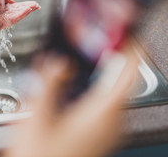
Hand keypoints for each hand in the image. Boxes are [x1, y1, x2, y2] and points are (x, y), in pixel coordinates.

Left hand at [0, 0, 39, 31]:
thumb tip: (14, 3)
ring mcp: (0, 21)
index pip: (14, 8)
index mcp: (0, 7)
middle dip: (27, 9)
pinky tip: (26, 10)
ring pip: (16, 17)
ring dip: (25, 12)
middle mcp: (0, 15)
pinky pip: (11, 20)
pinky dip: (20, 15)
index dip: (24, 6)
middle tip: (36, 6)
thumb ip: (7, 0)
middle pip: (17, 13)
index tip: (32, 4)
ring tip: (33, 7)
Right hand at [2, 42, 138, 156]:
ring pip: (113, 92)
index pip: (129, 72)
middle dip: (109, 57)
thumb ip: (48, 83)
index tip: (126, 31)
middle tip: (92, 41)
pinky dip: (97, 88)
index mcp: (102, 113)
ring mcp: (108, 131)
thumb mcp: (36, 116)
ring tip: (83, 58)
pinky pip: (106, 104)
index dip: (131, 48)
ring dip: (101, 72)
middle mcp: (112, 122)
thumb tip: (58, 61)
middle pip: (120, 80)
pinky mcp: (101, 135)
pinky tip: (76, 85)